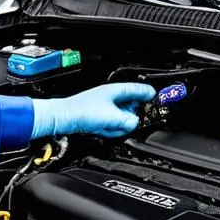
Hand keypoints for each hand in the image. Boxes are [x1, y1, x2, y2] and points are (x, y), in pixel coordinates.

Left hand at [29, 83, 156, 138]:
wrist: (64, 118)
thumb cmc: (83, 112)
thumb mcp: (112, 118)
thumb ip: (128, 121)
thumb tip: (134, 123)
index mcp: (115, 91)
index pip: (137, 89)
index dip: (147, 93)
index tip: (155, 96)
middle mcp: (110, 97)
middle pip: (130, 106)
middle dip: (130, 116)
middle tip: (128, 122)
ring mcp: (104, 107)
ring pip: (121, 117)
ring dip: (118, 125)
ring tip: (109, 127)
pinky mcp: (98, 116)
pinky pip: (111, 124)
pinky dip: (109, 128)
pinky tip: (103, 130)